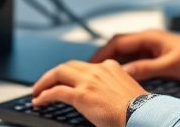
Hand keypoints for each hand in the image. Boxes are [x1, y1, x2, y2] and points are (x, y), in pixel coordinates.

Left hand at [31, 60, 146, 126]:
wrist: (141, 114)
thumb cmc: (138, 108)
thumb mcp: (127, 90)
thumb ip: (114, 87)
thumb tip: (106, 97)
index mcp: (110, 67)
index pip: (85, 65)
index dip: (72, 72)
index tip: (66, 79)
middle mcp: (97, 70)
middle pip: (68, 65)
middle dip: (54, 74)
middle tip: (45, 83)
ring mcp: (88, 81)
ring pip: (58, 73)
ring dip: (45, 82)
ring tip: (37, 91)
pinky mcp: (81, 95)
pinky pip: (56, 92)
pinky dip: (44, 95)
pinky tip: (39, 101)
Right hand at [90, 29, 179, 81]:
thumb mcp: (169, 66)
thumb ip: (146, 68)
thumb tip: (124, 72)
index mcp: (149, 37)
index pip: (118, 42)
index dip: (102, 53)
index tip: (90, 65)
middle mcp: (148, 39)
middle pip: (118, 45)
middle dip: (103, 57)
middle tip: (90, 71)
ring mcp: (151, 46)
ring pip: (125, 52)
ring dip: (113, 62)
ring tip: (101, 76)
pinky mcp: (155, 54)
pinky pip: (134, 58)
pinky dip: (124, 66)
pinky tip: (119, 76)